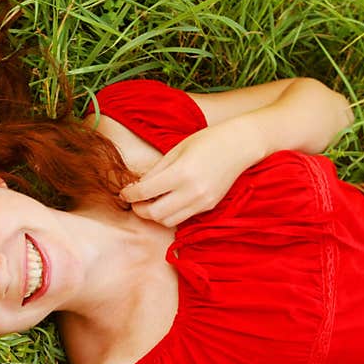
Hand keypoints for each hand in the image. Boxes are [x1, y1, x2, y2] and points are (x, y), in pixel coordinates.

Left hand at [119, 120, 258, 226]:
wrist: (239, 145)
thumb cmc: (206, 141)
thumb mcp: (176, 150)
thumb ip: (156, 171)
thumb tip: (138, 187)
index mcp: (180, 173)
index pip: (145, 192)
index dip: (130, 195)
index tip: (123, 193)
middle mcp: (191, 192)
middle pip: (154, 214)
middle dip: (140, 210)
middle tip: (135, 202)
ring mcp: (201, 202)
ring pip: (168, 221)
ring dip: (155, 215)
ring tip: (151, 203)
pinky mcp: (208, 206)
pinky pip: (183, 218)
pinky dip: (170, 214)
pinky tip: (167, 202)